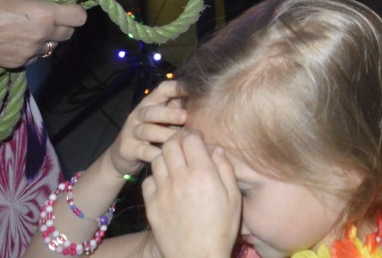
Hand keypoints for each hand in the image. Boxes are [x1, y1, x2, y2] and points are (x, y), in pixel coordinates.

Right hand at [0, 0, 86, 66]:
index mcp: (44, 15)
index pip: (79, 17)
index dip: (76, 10)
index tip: (66, 5)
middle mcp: (42, 36)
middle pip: (69, 33)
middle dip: (64, 24)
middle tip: (49, 15)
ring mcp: (30, 53)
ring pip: (53, 46)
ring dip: (49, 38)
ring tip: (31, 27)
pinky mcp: (19, 64)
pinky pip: (37, 56)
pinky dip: (34, 49)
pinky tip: (19, 39)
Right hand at [110, 80, 187, 178]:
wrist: (122, 155)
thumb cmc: (152, 133)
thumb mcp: (162, 119)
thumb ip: (177, 109)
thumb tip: (206, 100)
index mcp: (151, 103)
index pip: (163, 89)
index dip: (177, 88)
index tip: (194, 89)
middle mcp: (139, 115)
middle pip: (152, 111)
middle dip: (169, 113)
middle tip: (185, 116)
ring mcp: (131, 132)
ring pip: (147, 131)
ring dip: (165, 134)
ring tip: (180, 139)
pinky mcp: (128, 149)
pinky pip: (143, 151)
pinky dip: (156, 154)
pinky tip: (168, 156)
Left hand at [143, 130, 241, 257]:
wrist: (197, 257)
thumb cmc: (220, 229)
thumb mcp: (233, 198)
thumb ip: (225, 169)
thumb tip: (216, 149)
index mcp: (203, 174)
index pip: (190, 139)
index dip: (194, 135)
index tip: (197, 140)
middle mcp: (180, 178)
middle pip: (171, 145)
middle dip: (177, 141)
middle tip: (184, 147)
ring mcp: (163, 192)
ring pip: (157, 160)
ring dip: (166, 157)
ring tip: (174, 164)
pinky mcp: (151, 205)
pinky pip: (148, 181)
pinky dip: (156, 177)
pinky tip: (165, 183)